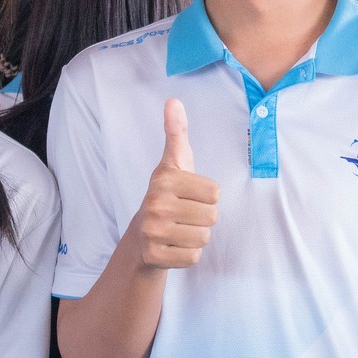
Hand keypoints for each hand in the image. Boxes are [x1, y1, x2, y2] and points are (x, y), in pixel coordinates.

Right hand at [134, 99, 218, 271]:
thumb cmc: (167, 194)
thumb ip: (176, 132)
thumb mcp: (173, 162)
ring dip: (196, 236)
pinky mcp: (155, 256)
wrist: (141, 237)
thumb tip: (173, 101)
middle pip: (212, 216)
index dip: (206, 196)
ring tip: (179, 230)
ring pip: (204, 237)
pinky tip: (173, 246)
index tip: (188, 195)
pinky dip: (188, 254)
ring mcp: (153, 232)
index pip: (215, 192)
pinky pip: (193, 257)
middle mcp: (155, 205)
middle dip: (203, 218)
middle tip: (184, 215)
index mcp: (164, 179)